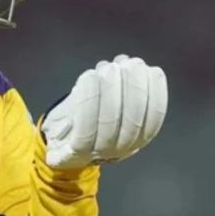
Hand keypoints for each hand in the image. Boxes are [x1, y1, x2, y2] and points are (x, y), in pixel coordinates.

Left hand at [41, 55, 167, 168]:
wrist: (59, 145)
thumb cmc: (86, 118)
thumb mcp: (105, 99)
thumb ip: (116, 82)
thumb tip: (124, 60)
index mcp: (136, 138)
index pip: (154, 118)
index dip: (156, 93)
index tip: (150, 70)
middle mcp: (122, 150)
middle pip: (133, 120)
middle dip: (133, 89)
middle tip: (126, 65)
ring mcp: (99, 155)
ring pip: (109, 124)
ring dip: (109, 92)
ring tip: (106, 69)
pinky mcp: (76, 154)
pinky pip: (84, 130)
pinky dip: (87, 102)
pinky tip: (88, 78)